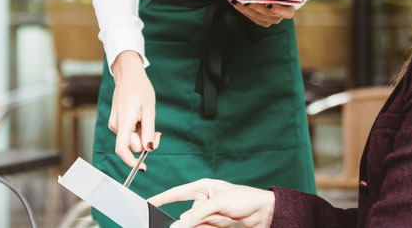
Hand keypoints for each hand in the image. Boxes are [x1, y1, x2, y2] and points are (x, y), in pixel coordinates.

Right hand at [108, 50, 160, 168]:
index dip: (131, 161)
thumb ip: (148, 131)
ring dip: (141, 136)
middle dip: (145, 143)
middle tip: (157, 133)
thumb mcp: (150, 109)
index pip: (122, 148)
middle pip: (131, 145)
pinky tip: (140, 118)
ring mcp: (114, 123)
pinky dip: (136, 131)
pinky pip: (127, 134)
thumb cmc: (140, 89)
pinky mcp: (115, 122)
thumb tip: (149, 149)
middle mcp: (115, 124)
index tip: (142, 167)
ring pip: (130, 140)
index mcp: (124, 121)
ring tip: (146, 119)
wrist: (128, 75)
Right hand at [149, 179, 274, 227]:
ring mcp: (209, 215)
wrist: (265, 213)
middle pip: (184, 216)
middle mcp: (203, 201)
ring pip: (193, 226)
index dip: (161, 199)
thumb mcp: (219, 204)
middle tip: (191, 222)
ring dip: (195, 227)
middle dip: (184, 223)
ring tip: (217, 221)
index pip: (176, 193)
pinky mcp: (215, 226)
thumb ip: (198, 214)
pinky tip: (208, 226)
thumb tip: (179, 224)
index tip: (147, 204)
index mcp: (202, 188)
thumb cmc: (245, 199)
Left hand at [231, 0, 295, 26]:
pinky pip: (251, 17)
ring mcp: (269, 19)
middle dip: (257, 7)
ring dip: (246, 9)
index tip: (269, 4)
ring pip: (258, 17)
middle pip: (269, 15)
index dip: (278, 10)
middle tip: (247, 0)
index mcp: (289, 7)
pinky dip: (243, 10)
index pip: (287, 13)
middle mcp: (280, 16)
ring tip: (236, 0)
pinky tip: (235, 2)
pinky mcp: (259, 19)